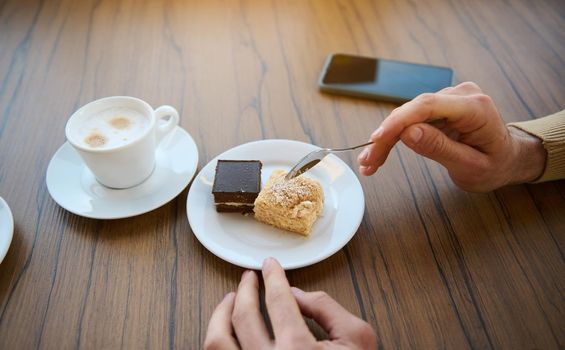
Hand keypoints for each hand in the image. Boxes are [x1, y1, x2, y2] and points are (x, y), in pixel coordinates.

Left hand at [204, 258, 375, 348]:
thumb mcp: (357, 338)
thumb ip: (327, 309)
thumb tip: (297, 295)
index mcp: (297, 349)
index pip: (278, 300)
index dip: (273, 277)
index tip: (270, 266)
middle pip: (243, 316)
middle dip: (245, 290)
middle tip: (248, 278)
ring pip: (218, 342)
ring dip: (220, 315)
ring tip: (229, 300)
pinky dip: (219, 341)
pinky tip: (227, 331)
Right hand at [357, 82, 545, 191]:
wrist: (507, 159)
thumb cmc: (494, 166)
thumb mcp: (470, 166)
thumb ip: (440, 148)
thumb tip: (407, 133)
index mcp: (475, 108)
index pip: (428, 106)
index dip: (398, 121)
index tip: (376, 139)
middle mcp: (461, 95)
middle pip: (412, 111)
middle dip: (386, 136)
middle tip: (368, 161)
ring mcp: (449, 98)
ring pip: (407, 116)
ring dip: (386, 139)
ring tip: (369, 162)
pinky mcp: (440, 106)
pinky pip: (412, 118)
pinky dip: (395, 136)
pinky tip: (379, 152)